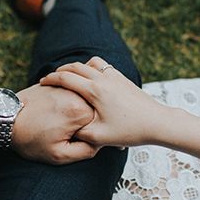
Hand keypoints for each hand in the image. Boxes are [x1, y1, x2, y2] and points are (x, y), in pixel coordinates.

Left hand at [12, 84, 98, 163]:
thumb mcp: (59, 155)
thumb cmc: (29, 138)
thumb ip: (85, 151)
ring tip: (57, 123)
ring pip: (82, 99)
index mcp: (81, 112)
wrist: (5, 120)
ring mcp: (65, 86)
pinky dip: (66, 102)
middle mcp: (75, 94)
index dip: (93, 133)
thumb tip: (100, 143)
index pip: (102, 122)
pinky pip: (69, 93)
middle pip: (94, 108)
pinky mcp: (55, 82)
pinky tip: (53, 113)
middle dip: (85, 122)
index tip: (80, 139)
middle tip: (64, 132)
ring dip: (76, 111)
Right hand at [39, 56, 173, 147]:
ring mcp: (115, 76)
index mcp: (95, 91)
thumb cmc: (129, 131)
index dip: (51, 79)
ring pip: (90, 62)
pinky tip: (90, 80)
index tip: (42, 82)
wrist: (157, 122)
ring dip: (77, 67)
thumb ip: (79, 131)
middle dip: (60, 71)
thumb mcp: (98, 137)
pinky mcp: (123, 78)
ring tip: (70, 77)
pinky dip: (91, 68)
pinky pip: (102, 66)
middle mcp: (104, 79)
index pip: (66, 78)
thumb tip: (68, 126)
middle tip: (50, 77)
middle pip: (76, 66)